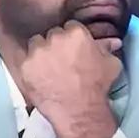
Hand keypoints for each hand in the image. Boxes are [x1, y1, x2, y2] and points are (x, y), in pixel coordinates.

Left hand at [21, 20, 121, 137]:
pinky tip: (39, 76)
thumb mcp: (111, 64)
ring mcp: (38, 51)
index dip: (72, 38)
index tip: (73, 48)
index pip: (70, 27)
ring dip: (41, 52)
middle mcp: (55, 38)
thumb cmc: (98, 86)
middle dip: (56, 44)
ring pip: (36, 44)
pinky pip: (25, 60)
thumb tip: (113, 42)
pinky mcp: (25, 66)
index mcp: (76, 33)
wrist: (80, 110)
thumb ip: (107, 48)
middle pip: (52, 34)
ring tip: (47, 66)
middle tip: (62, 59)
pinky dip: (30, 67)